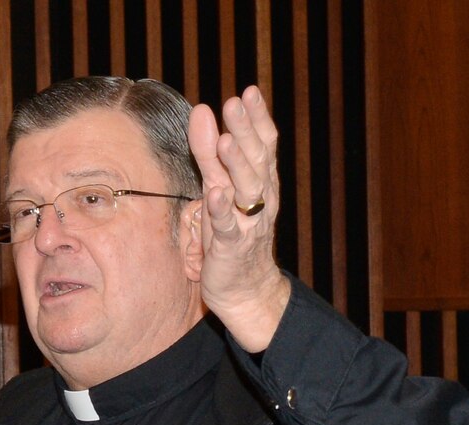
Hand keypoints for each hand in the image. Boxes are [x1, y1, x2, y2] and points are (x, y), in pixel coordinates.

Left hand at [188, 86, 288, 351]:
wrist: (245, 289)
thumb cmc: (231, 233)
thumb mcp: (219, 187)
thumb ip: (210, 152)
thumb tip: (204, 110)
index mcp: (260, 183)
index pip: (264, 145)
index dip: (257, 119)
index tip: (249, 92)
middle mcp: (259, 199)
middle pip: (257, 161)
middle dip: (245, 132)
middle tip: (235, 103)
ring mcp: (247, 223)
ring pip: (247, 191)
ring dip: (237, 166)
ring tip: (225, 141)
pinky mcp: (230, 247)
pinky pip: (228, 227)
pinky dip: (222, 211)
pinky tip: (215, 194)